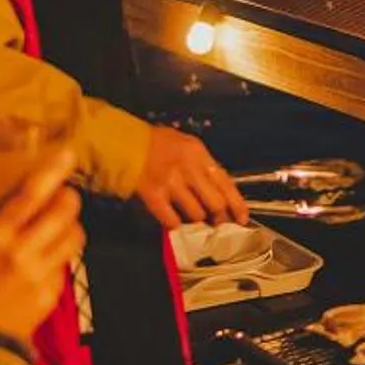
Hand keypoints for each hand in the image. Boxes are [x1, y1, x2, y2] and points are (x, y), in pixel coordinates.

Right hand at [0, 148, 84, 341]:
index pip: (32, 195)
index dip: (54, 172)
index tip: (68, 155)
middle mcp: (22, 254)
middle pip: (65, 213)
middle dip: (68, 198)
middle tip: (61, 194)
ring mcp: (40, 278)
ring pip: (73, 239)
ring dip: (70, 226)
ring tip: (58, 225)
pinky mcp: (49, 299)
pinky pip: (63, 268)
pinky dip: (59, 258)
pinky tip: (44, 259)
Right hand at [133, 126, 247, 228]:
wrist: (122, 141)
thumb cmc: (154, 142)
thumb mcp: (185, 144)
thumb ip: (202, 164)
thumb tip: (218, 189)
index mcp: (199, 153)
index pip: (226, 182)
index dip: (237, 203)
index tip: (242, 218)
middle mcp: (188, 168)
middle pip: (215, 202)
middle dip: (219, 216)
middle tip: (217, 222)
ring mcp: (170, 182)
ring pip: (196, 213)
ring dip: (195, 219)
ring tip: (190, 216)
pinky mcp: (153, 195)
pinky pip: (172, 219)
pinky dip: (174, 223)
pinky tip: (172, 219)